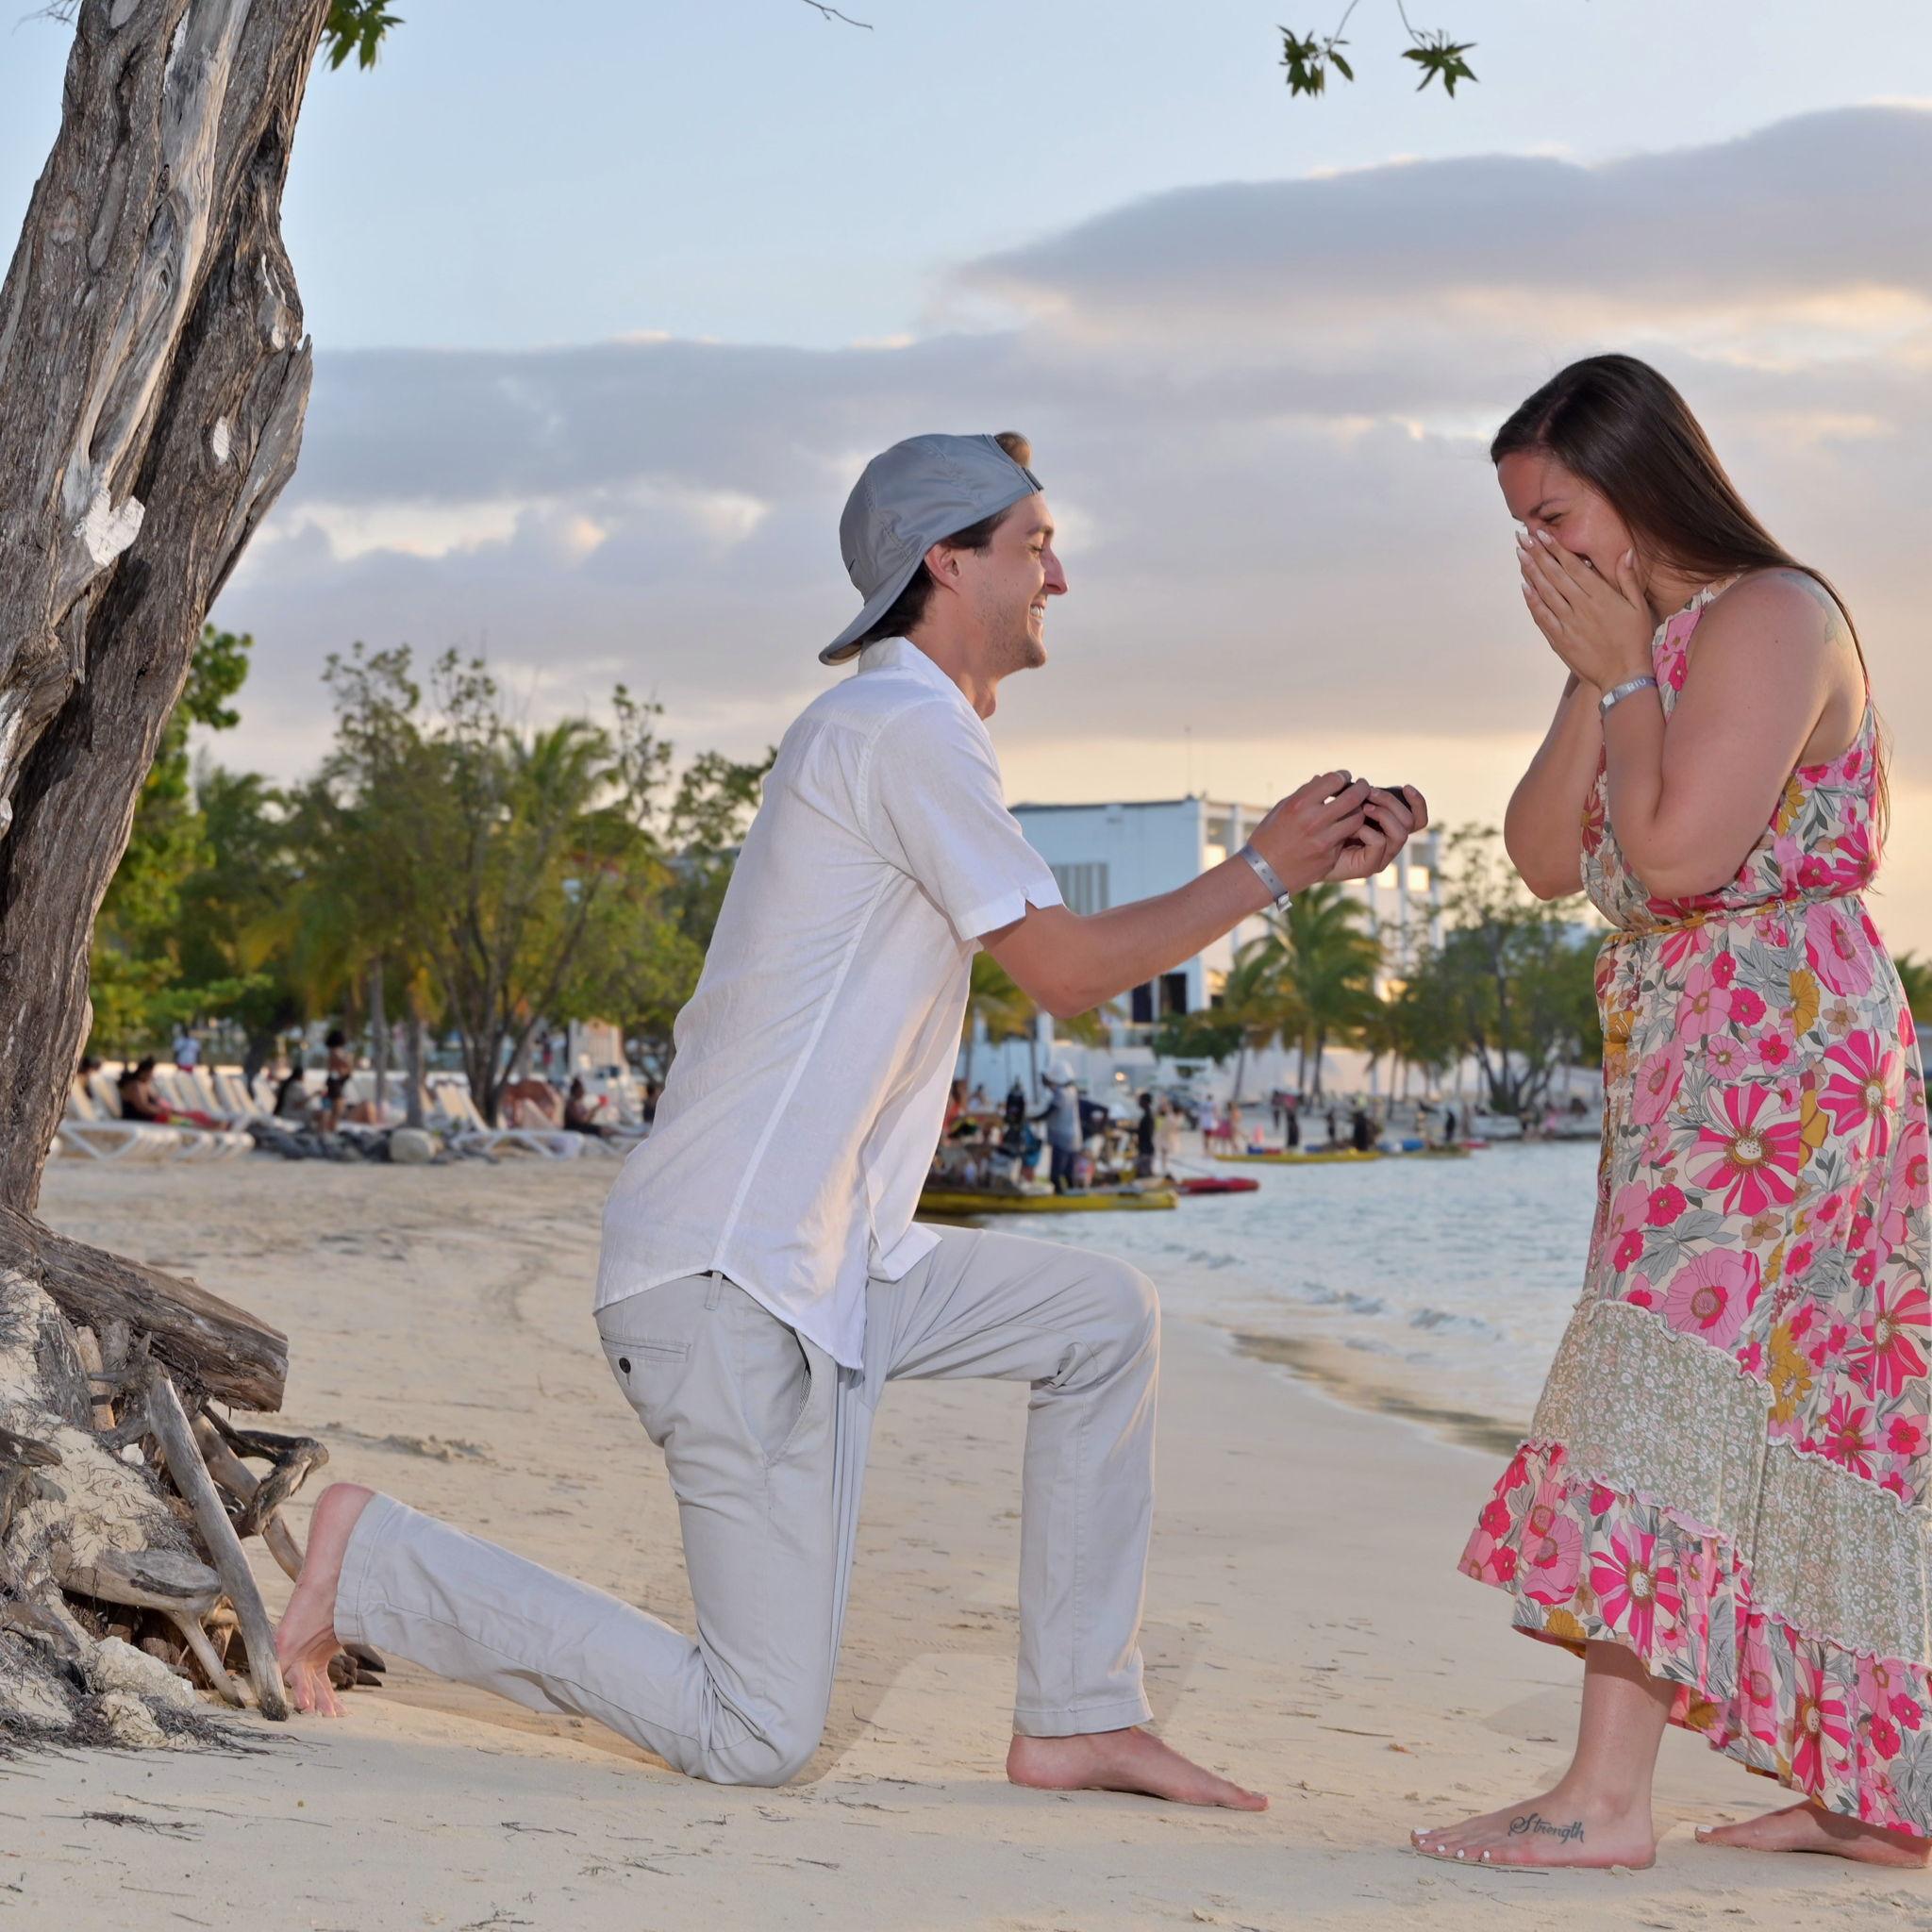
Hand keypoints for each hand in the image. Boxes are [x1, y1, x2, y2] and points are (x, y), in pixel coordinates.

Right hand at [1248, 771, 1370, 893]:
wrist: (1262, 873)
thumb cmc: (1268, 837)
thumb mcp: (1281, 809)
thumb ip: (1304, 793)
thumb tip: (1322, 779)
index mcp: (1299, 804)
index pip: (1334, 780)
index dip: (1343, 776)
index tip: (1344, 778)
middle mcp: (1313, 821)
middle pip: (1353, 798)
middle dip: (1362, 788)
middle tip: (1363, 787)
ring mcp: (1323, 841)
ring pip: (1357, 819)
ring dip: (1359, 811)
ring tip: (1355, 809)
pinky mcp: (1329, 857)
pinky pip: (1347, 839)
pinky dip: (1348, 831)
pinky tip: (1344, 828)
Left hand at [1326, 785, 1428, 883]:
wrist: (1308, 857)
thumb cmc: (1322, 831)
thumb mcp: (1338, 807)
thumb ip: (1349, 795)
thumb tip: (1349, 779)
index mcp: (1389, 827)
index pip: (1418, 817)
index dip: (1418, 802)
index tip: (1406, 787)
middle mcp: (1390, 842)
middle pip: (1411, 821)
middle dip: (1391, 802)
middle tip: (1369, 792)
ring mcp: (1382, 856)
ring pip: (1401, 833)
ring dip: (1384, 814)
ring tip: (1363, 807)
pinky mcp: (1371, 866)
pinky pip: (1380, 842)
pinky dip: (1367, 830)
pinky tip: (1352, 828)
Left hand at [1518, 529, 1653, 691]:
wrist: (1624, 675)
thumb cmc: (1635, 639)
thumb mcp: (1639, 606)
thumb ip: (1628, 579)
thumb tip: (1625, 551)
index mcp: (1601, 596)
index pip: (1573, 566)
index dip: (1556, 549)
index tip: (1542, 535)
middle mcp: (1581, 607)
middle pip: (1555, 575)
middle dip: (1537, 554)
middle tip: (1523, 538)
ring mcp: (1568, 624)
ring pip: (1545, 593)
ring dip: (1530, 572)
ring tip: (1520, 555)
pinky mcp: (1559, 640)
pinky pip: (1542, 616)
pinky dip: (1532, 601)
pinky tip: (1524, 586)